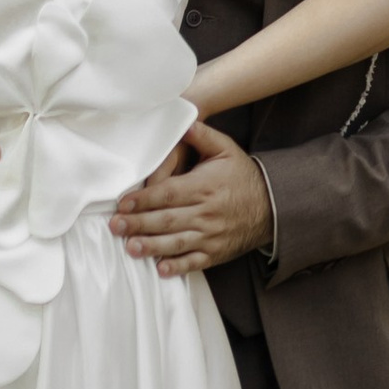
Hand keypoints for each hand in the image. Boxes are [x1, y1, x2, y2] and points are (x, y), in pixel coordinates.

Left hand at [109, 121, 271, 276]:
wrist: (272, 206)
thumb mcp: (226, 149)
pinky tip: (160, 269)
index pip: (168, 194)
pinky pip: (195, 262)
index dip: (144, 200)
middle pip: (168, 220)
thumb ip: (202, 135)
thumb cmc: (242, 176)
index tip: (123, 204)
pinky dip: (178, 267)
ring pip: (177, 243)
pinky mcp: (216, 252)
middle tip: (115, 227)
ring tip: (131, 248)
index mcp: (204, 187)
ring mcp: (211, 235)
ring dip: (152, 246)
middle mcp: (206, 213)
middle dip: (139, 223)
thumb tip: (183, 120)